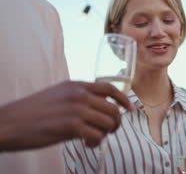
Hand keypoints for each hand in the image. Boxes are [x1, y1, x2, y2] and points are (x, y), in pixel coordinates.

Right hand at [0, 80, 133, 150]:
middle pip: (113, 108)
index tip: (130, 108)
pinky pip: (98, 135)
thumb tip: (97, 110)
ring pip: (109, 122)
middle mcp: (79, 94)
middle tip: (110, 131)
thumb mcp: (58, 96)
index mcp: (76, 85)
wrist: (9, 123)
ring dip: (106, 133)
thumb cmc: (31, 113)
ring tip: (95, 139)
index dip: (124, 99)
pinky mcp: (71, 126)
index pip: (110, 88)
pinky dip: (96, 142)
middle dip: (116, 122)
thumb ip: (78, 99)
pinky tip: (88, 144)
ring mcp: (76, 109)